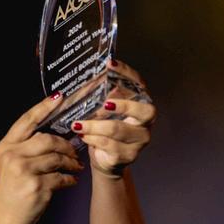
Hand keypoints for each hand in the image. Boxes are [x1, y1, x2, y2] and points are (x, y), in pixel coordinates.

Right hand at [0, 93, 82, 223]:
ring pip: (57, 158)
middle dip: (64, 145)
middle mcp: (12, 156)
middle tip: (73, 152)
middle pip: (47, 139)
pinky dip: (69, 179)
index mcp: (5, 147)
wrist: (2, 222)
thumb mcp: (8, 166)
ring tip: (75, 167)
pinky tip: (70, 182)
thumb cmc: (9, 194)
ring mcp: (23, 171)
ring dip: (70, 163)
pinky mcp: (36, 186)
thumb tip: (54, 138)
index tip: (60, 97)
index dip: (44, 107)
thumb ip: (24, 149)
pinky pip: (61, 177)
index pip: (27, 121)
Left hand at [73, 59, 154, 177]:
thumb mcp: (103, 111)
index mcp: (141, 104)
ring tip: (78, 124)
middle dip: (123, 105)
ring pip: (118, 129)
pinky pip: (109, 144)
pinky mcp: (128, 155)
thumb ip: (102, 95)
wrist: (107, 161)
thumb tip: (91, 76)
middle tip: (104, 103)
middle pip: (144, 110)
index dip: (127, 73)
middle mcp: (146, 123)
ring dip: (94, 125)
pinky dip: (93, 138)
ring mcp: (139, 141)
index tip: (110, 63)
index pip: (139, 84)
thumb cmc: (106, 131)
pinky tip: (84, 135)